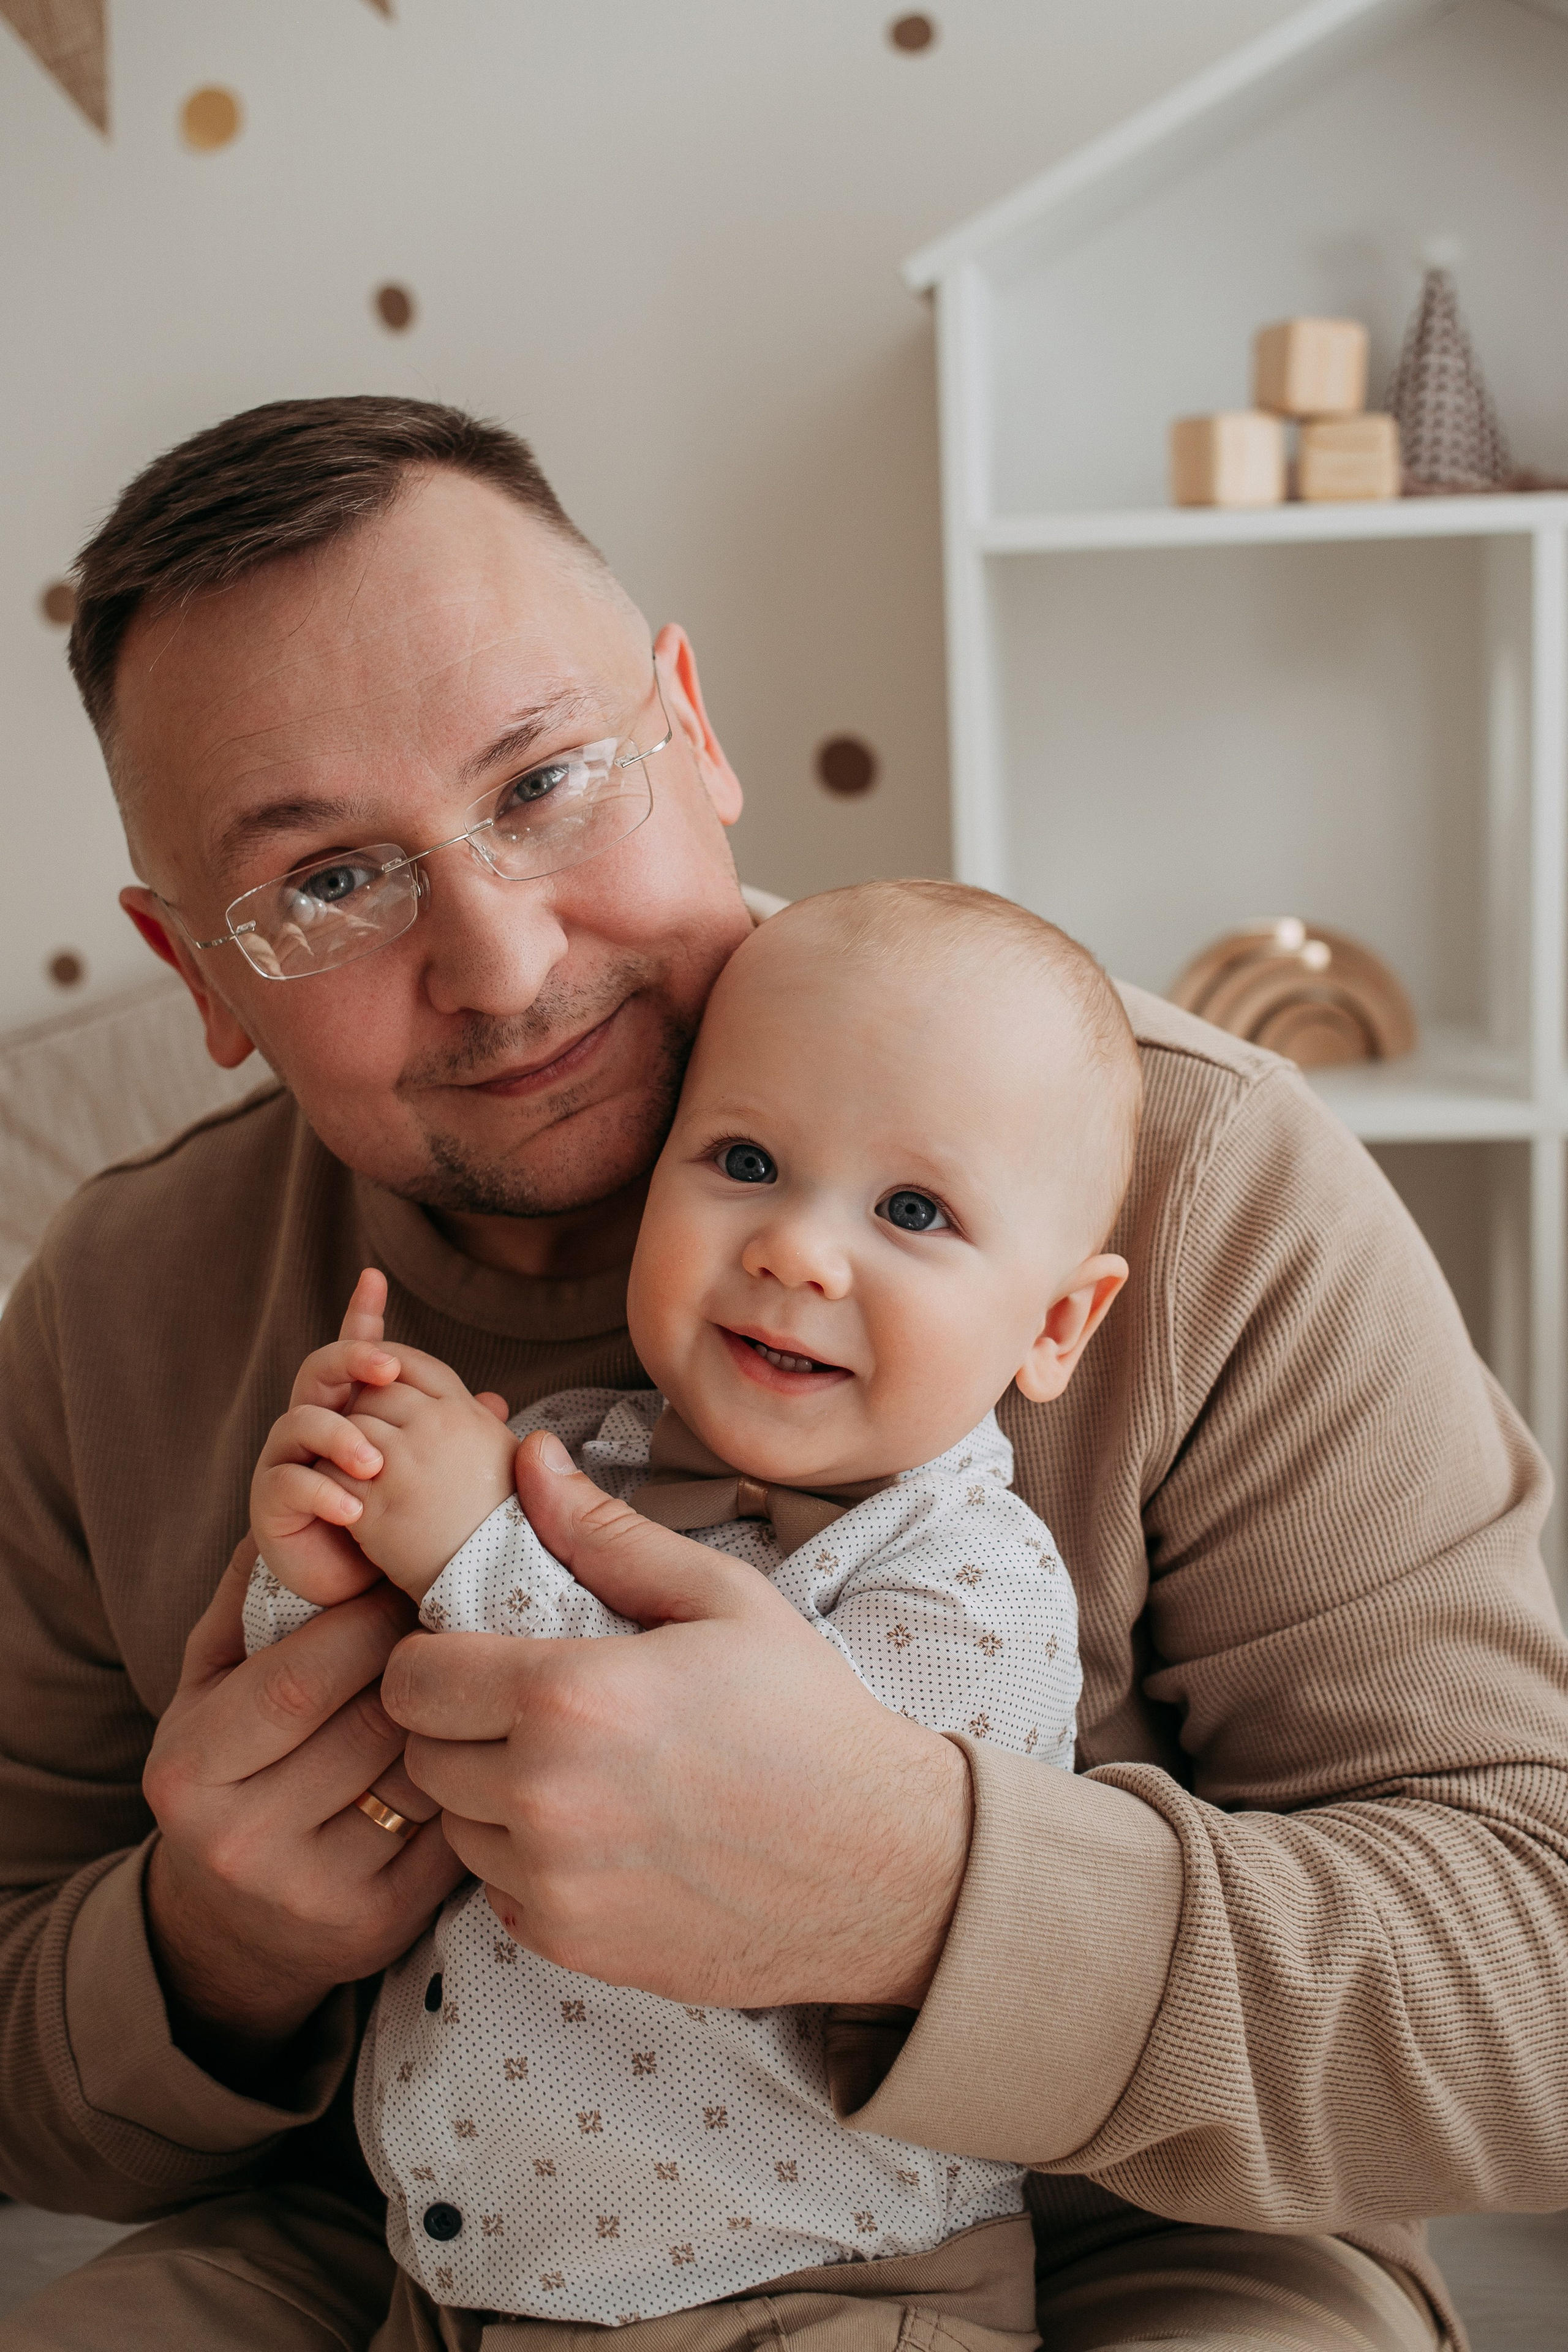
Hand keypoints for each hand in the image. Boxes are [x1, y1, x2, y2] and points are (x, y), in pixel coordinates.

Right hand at [143, 1537, 465, 2070]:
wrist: (229, 1926)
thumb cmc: (231, 1764)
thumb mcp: (211, 1679)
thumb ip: (249, 1592)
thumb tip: (303, 1494)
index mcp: (190, 1765)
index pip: (306, 1673)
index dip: (374, 1617)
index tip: (411, 1583)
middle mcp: (239, 1839)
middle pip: (374, 1722)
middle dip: (430, 1660)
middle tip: (467, 1616)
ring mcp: (308, 1893)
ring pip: (422, 1774)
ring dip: (462, 1717)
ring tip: (478, 1676)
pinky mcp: (375, 1928)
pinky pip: (452, 1834)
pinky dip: (476, 1781)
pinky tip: (482, 1749)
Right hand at [252, 1267, 512, 1602]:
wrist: (358, 1587)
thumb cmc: (398, 1524)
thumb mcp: (431, 1476)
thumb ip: (453, 1436)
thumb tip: (497, 1400)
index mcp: (354, 1409)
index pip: (358, 1354)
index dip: (363, 1316)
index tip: (374, 1278)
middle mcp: (315, 1424)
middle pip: (320, 1369)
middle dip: (351, 1359)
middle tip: (387, 1369)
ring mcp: (288, 1460)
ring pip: (302, 1423)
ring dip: (341, 1438)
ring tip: (375, 1464)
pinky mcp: (272, 1503)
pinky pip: (290, 1484)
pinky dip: (323, 1493)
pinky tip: (352, 1511)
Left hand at [381, 1431, 973, 2008]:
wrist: (885, 1863)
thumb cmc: (807, 1718)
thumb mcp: (720, 1599)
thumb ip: (605, 1533)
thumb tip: (531, 1459)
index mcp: (570, 1698)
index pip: (412, 1680)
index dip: (433, 1659)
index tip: (478, 1655)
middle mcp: (544, 1799)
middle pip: (420, 1757)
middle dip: (458, 1726)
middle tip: (530, 1709)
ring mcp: (554, 1884)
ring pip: (454, 1829)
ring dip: (489, 1797)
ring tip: (573, 1771)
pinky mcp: (572, 1946)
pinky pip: (495, 1894)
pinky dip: (527, 1865)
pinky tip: (599, 1834)